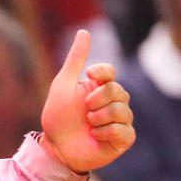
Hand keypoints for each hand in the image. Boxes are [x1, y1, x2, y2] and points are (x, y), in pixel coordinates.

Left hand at [39, 30, 134, 171]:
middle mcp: (113, 102)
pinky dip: (106, 132)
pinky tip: (95, 136)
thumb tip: (84, 32)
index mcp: (98, 88)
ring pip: (122, 110)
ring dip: (100, 117)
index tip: (90, 75)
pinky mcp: (123, 139)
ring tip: (88, 124)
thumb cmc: (58, 117)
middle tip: (85, 110)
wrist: (55, 148)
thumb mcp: (63, 85)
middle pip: (118, 90)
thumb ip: (75, 59)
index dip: (103, 73)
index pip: (111, 72)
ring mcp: (120, 121)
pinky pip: (125, 130)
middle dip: (97, 99)